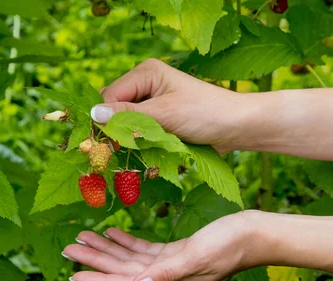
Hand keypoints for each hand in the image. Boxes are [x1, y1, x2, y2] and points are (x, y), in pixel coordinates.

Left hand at [63, 211, 265, 280]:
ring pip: (130, 259)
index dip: (98, 280)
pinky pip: (144, 249)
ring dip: (106, 249)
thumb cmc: (230, 244)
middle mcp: (165, 278)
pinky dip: (127, 241)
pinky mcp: (176, 252)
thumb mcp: (197, 256)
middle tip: (68, 249)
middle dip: (94, 261)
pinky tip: (112, 233)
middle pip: (122, 271)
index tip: (73, 276)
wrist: (254, 234)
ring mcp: (170, 265)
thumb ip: (166, 274)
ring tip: (83, 237)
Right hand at [90, 58, 260, 153]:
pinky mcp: (160, 120)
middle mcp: (146, 84)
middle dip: (114, 131)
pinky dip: (138, 144)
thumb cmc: (205, 113)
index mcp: (146, 73)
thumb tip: (94, 114)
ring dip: (127, 140)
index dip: (103, 119)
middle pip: (114, 109)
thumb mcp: (165, 114)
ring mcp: (152, 103)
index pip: (110, 95)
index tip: (99, 143)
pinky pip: (138, 132)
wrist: (238, 127)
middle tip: (113, 154)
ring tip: (130, 156)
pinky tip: (142, 155)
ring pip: (125, 123)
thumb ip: (129, 116)